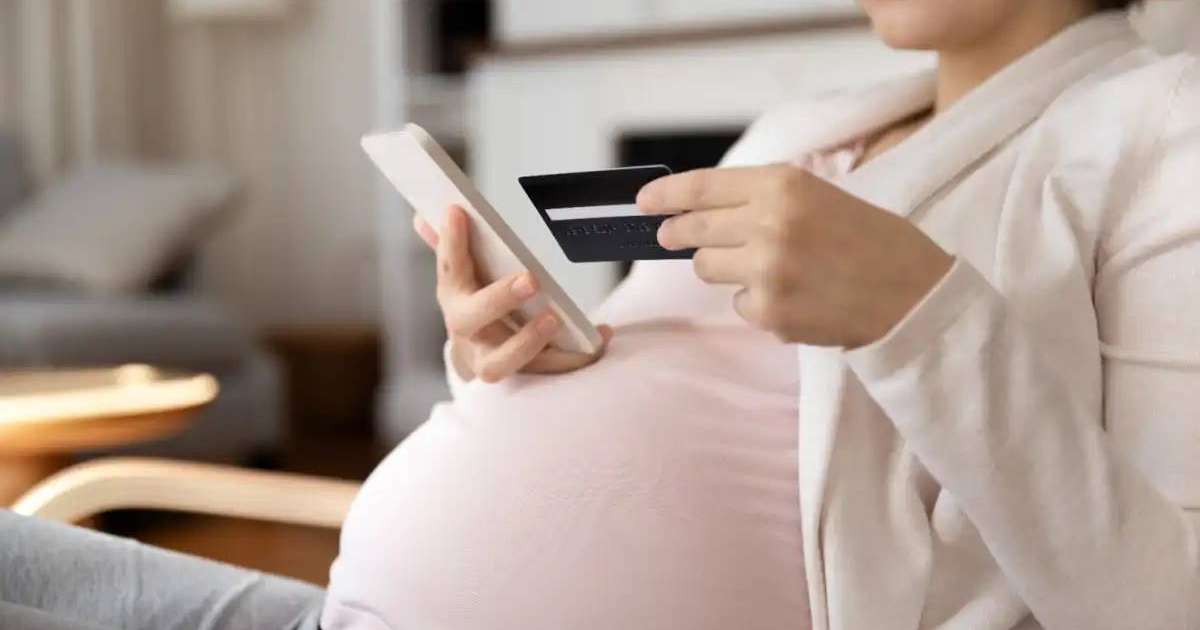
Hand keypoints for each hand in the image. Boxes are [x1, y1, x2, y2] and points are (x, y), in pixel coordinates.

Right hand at [414, 205, 612, 382]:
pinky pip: (550, 371)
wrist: (476, 360)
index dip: (450, 241)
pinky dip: (577, 357)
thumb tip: (423, 216)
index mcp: (453, 298)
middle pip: (470, 318)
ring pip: (501, 361)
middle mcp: (467, 332)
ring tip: (556, 318)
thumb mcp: (462, 276)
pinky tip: (601, 335)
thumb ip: (448, 247)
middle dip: (498, 298)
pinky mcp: (525, 375)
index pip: (448, 267)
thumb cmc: (475, 305)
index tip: (459, 211)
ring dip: (527, 342)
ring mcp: (492, 358)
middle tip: (531, 279)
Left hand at [638, 165, 953, 347]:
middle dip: (677, 232)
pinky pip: (739, 304)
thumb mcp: (820, 197)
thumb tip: (703, 211)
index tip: (644, 200)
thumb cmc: (874, 242)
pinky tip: (796, 298)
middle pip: (693, 230)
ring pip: (707, 269)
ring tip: (771, 268)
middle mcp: (768, 224)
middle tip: (668, 235)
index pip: (702, 186)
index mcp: (783, 185)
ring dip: (726, 268)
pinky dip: (757, 302)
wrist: (915, 296)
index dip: (666, 194)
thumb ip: (764, 199)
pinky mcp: (769, 313)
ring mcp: (765, 272)